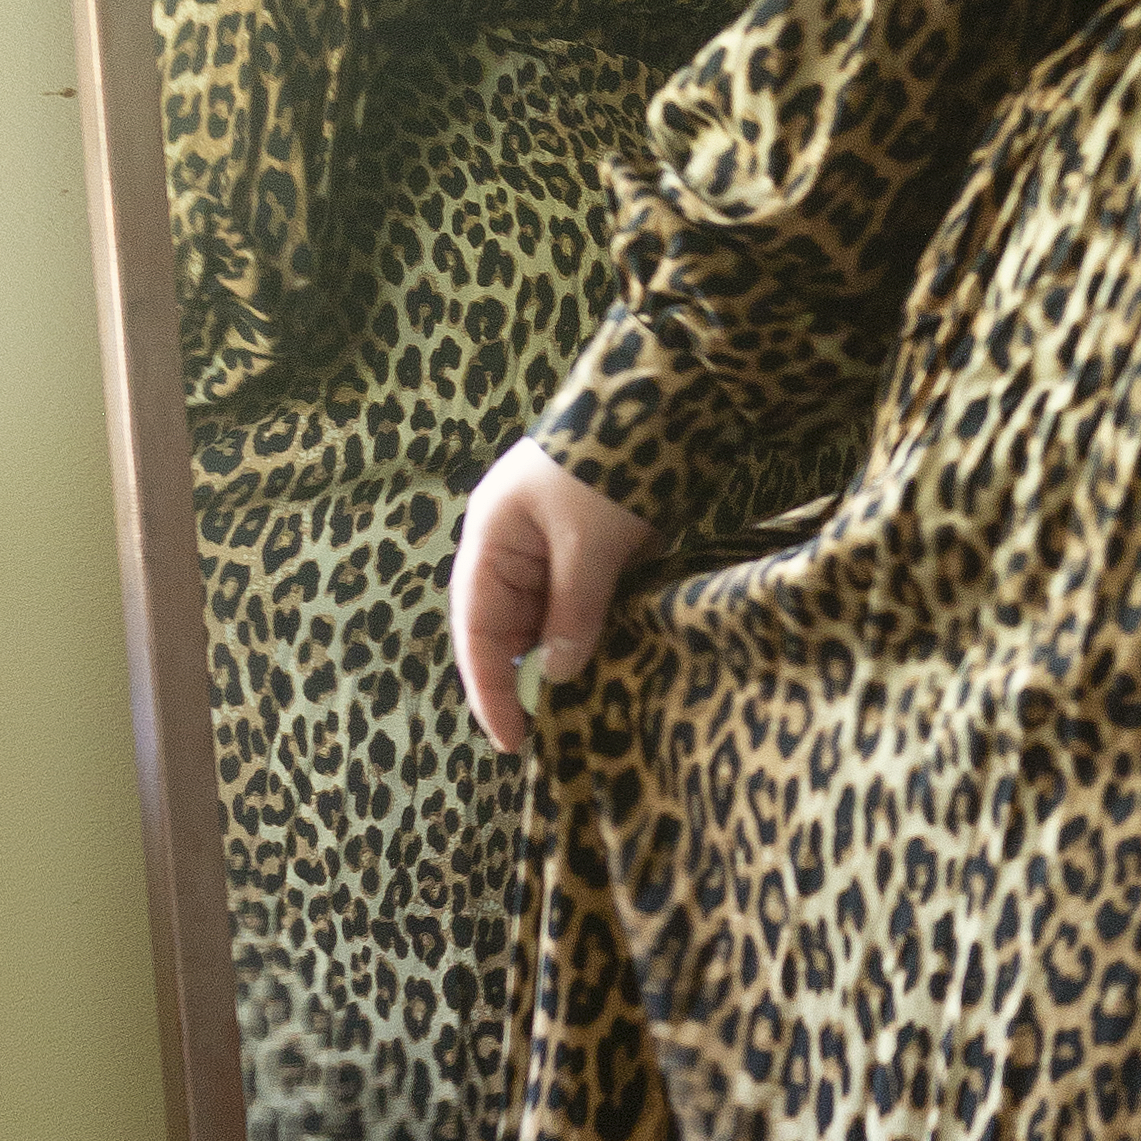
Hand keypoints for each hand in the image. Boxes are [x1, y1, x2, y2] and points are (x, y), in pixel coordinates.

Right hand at [449, 438, 655, 755]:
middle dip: (529, 679)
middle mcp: (513, 547)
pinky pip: (585, 601)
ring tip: (587, 708)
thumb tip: (559, 674)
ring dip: (566, 657)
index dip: (491, 691)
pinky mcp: (595, 545)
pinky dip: (597, 630)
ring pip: (549, 619)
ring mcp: (553, 545)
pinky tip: (615, 660)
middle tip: (557, 733)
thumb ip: (573, 611)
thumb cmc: (607, 466)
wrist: (663, 398)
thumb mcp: (589, 544)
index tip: (514, 742)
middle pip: (510, 630)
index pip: (477, 632)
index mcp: (491, 542)